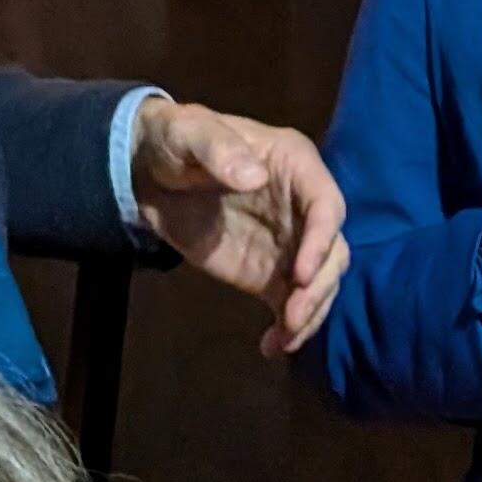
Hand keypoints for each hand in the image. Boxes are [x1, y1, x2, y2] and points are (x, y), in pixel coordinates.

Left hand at [132, 99, 349, 357]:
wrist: (149, 173)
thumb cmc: (176, 141)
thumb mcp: (190, 134)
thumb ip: (219, 149)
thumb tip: (253, 178)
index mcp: (295, 166)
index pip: (326, 204)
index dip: (322, 239)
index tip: (300, 274)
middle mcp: (302, 208)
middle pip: (332, 250)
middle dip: (319, 286)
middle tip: (293, 316)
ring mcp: (288, 244)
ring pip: (320, 283)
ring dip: (309, 313)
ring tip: (284, 340)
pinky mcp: (268, 274)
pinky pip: (290, 304)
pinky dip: (288, 328)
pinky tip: (272, 347)